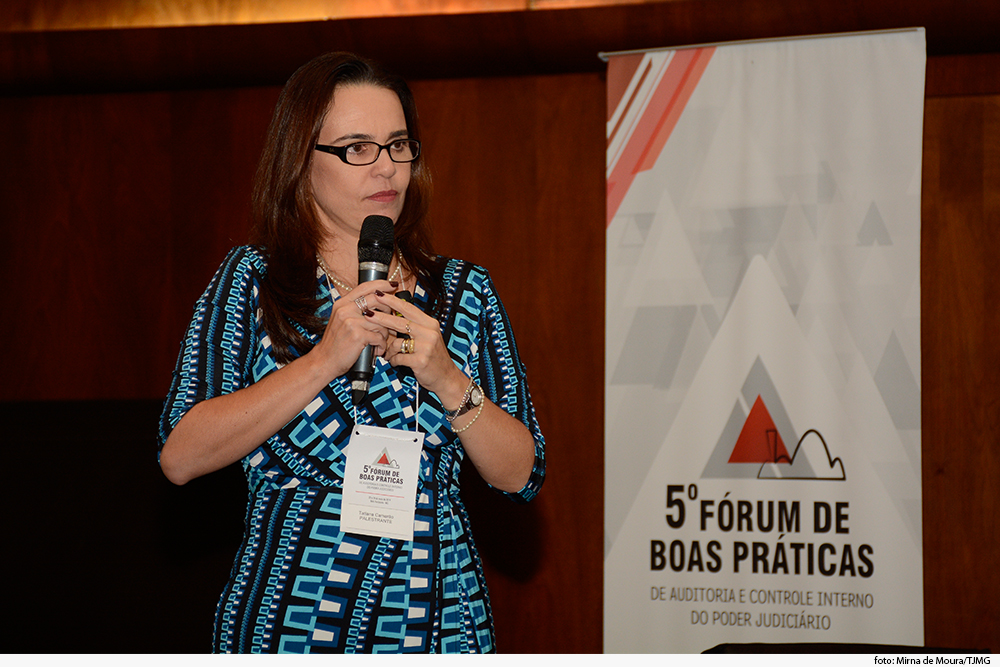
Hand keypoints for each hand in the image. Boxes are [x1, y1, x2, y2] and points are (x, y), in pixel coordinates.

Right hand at [311, 280, 398, 378]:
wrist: (324, 360)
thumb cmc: (336, 342)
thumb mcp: (341, 320)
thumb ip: (354, 309)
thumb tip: (376, 300)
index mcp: (342, 304)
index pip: (364, 287)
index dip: (381, 284)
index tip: (392, 285)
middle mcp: (345, 310)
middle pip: (376, 300)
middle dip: (388, 310)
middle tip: (388, 322)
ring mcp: (351, 322)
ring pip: (381, 322)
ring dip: (384, 334)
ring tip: (379, 342)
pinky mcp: (358, 335)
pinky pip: (379, 337)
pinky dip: (381, 345)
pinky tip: (376, 350)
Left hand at [372, 291, 469, 406]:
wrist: (446, 377)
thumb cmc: (433, 356)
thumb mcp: (427, 336)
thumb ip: (413, 325)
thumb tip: (392, 314)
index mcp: (430, 324)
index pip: (408, 308)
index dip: (392, 301)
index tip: (378, 294)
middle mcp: (429, 333)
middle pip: (400, 322)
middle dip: (381, 317)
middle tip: (367, 314)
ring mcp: (426, 347)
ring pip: (397, 342)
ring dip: (388, 349)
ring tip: (387, 353)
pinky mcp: (420, 361)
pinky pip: (398, 358)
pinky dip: (394, 360)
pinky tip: (395, 361)